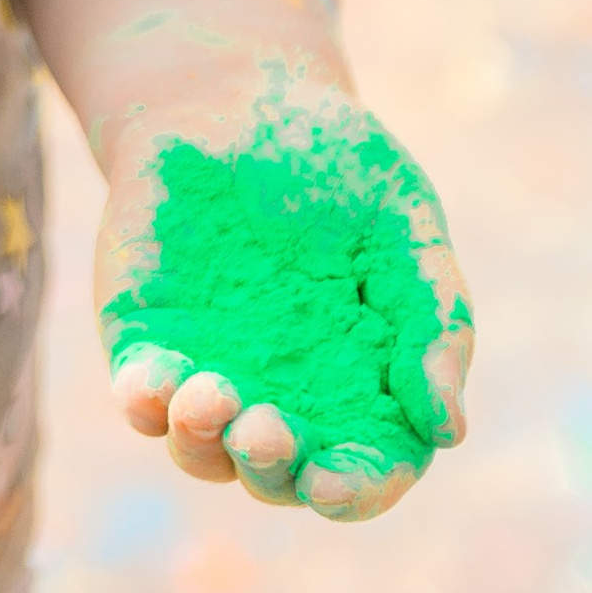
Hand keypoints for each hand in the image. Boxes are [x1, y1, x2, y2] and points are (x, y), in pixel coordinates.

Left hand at [93, 82, 472, 523]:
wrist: (243, 101)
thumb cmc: (344, 173)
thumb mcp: (408, 235)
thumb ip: (435, 328)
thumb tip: (450, 432)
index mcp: (362, 395)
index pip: (364, 472)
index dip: (353, 491)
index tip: (332, 486)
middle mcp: (287, 402)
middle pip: (279, 478)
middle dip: (270, 470)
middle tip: (265, 430)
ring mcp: (213, 376)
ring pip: (201, 452)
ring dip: (203, 443)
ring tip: (210, 397)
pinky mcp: (149, 341)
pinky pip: (141, 395)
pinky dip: (145, 403)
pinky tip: (155, 384)